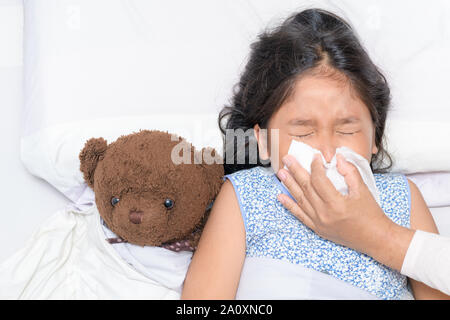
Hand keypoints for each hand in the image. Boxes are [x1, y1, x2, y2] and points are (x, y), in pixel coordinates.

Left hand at [276, 153, 392, 254]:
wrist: (374, 238)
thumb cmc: (371, 214)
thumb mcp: (364, 190)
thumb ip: (350, 172)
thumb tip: (338, 158)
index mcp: (337, 204)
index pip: (319, 180)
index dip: (315, 166)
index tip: (314, 157)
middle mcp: (324, 214)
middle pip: (306, 188)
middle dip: (295, 171)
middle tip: (287, 159)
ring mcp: (319, 222)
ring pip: (300, 199)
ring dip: (289, 185)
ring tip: (281, 173)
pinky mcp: (317, 228)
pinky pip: (299, 215)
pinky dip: (289, 205)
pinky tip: (280, 196)